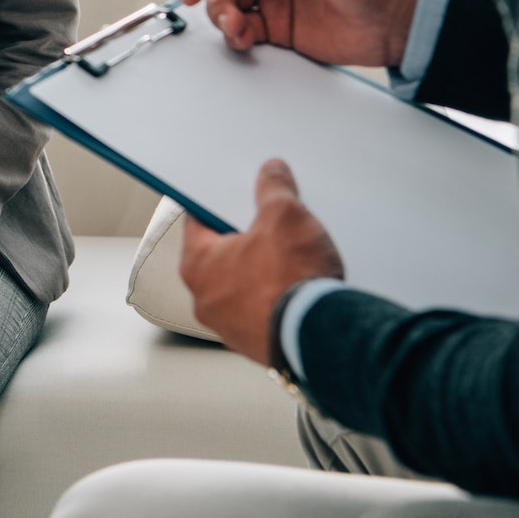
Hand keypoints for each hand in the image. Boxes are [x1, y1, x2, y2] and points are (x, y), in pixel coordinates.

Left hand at [178, 160, 345, 366]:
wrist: (321, 339)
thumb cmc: (290, 281)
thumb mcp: (285, 216)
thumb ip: (274, 189)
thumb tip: (271, 173)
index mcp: (197, 265)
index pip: (198, 220)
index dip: (218, 201)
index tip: (233, 194)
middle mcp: (205, 299)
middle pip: (222, 253)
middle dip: (248, 236)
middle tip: (272, 224)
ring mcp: (230, 326)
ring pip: (243, 284)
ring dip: (263, 270)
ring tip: (292, 258)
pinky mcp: (257, 343)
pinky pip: (262, 310)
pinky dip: (277, 298)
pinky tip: (299, 288)